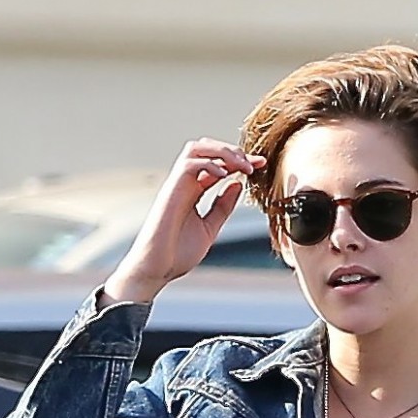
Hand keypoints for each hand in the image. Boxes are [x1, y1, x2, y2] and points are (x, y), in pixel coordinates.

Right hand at [103, 139, 263, 305]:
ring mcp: (177, 185)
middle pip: (206, 149)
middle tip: (253, 163)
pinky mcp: (171, 190)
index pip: (218, 165)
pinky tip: (224, 175)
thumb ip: (223, 207)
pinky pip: (189, 165)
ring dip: (222, 151)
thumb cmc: (178, 252)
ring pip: (197, 149)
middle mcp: (185, 183)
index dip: (239, 162)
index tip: (260, 164)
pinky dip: (208, 164)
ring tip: (242, 165)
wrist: (157, 268)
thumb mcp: (210, 227)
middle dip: (232, 151)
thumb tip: (237, 186)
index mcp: (194, 191)